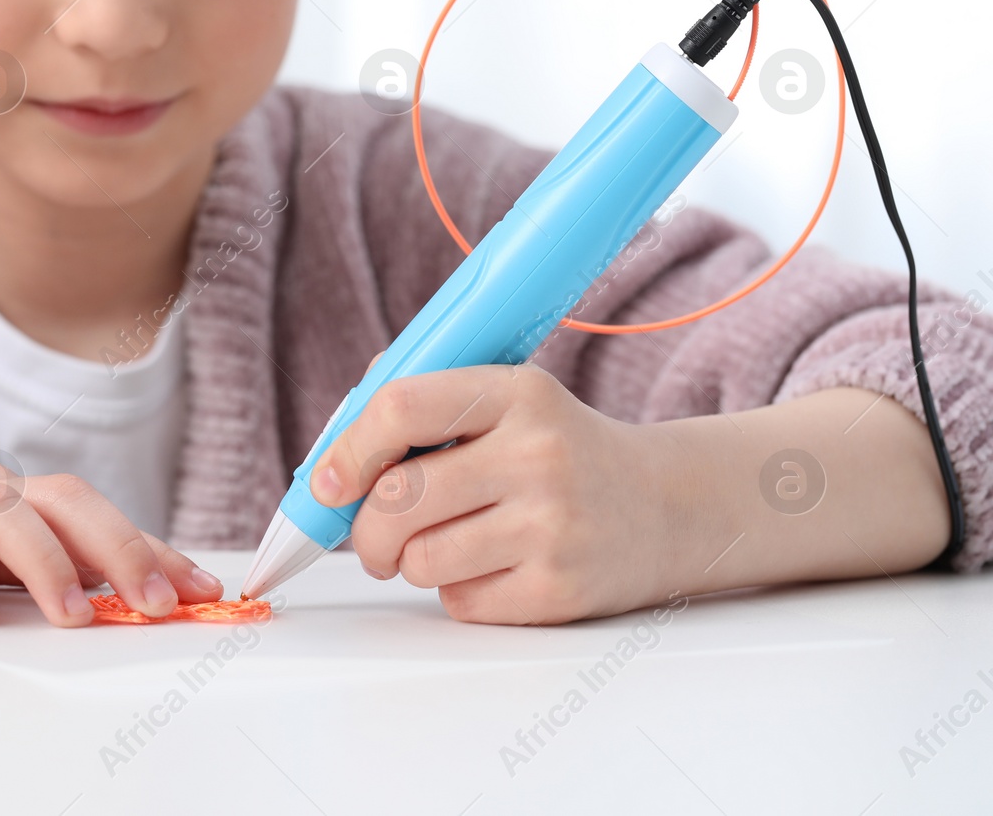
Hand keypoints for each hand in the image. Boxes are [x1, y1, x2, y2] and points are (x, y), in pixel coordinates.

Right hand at [0, 448, 223, 627]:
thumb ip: (15, 571)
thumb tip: (102, 603)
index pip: (91, 515)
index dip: (150, 547)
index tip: (203, 589)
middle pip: (64, 502)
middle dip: (124, 548)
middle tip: (164, 603)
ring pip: (4, 514)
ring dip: (50, 563)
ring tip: (80, 615)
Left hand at [306, 363, 680, 624]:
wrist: (667, 507)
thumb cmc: (560, 450)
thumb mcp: (509, 400)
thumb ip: (425, 406)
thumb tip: (331, 448)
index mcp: (517, 392)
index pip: (402, 408)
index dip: (347, 449)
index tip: (326, 480)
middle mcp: (537, 454)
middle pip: (396, 497)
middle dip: (364, 528)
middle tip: (370, 536)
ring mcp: (552, 526)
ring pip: (418, 558)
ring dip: (408, 561)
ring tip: (442, 545)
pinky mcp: (558, 590)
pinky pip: (457, 601)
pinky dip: (455, 590)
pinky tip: (491, 567)